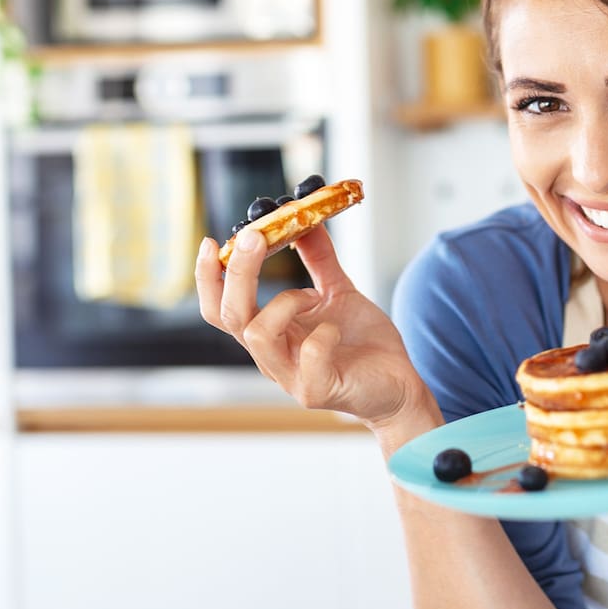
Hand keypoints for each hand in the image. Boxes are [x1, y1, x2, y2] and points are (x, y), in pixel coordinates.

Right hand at [194, 226, 430, 430]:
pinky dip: (323, 334)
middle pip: (231, 315)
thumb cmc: (363, 342)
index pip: (220, 307)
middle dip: (239, 272)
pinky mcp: (317, 389)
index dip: (209, 277)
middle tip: (256, 237)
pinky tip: (338, 330)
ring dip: (285, 302)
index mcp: (270, 331)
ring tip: (313, 296)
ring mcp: (291, 376)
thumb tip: (305, 219)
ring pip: (258, 335)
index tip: (212, 241)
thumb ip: (319, 260)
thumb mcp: (338, 292)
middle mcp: (271, 355)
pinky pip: (309, 354)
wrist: (398, 383)